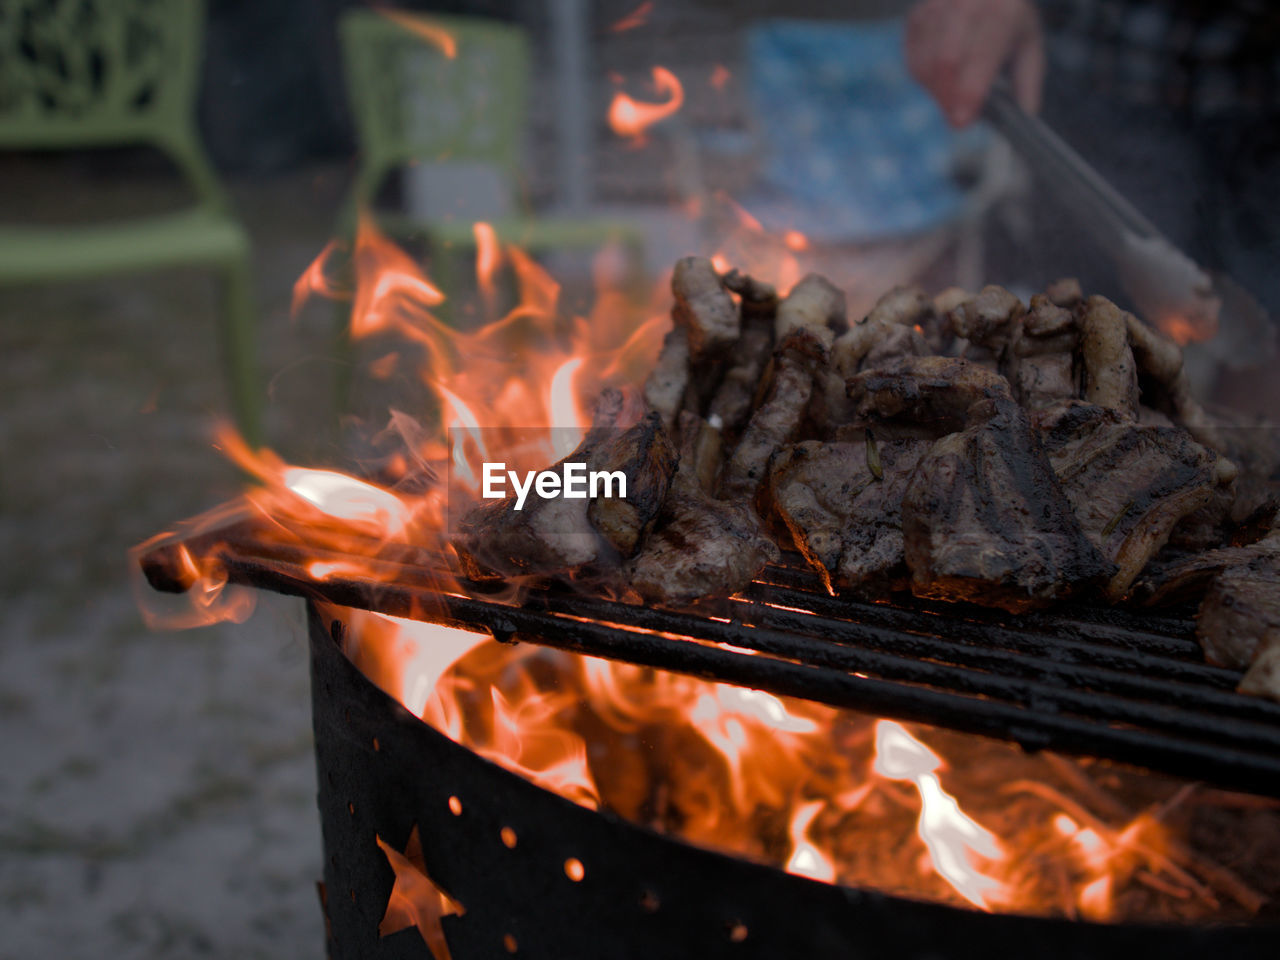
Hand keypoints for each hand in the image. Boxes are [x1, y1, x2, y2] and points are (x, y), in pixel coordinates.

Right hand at [905, 0, 1044, 126]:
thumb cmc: (1010, 23)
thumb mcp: (1029, 48)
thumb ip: (1026, 86)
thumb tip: (1025, 120)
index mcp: (1001, 12)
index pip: (981, 55)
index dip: (969, 91)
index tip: (962, 121)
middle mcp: (966, 4)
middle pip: (945, 61)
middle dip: (948, 98)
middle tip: (957, 119)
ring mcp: (937, 8)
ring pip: (925, 64)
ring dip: (937, 92)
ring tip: (954, 97)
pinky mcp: (918, 17)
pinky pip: (914, 61)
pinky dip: (925, 80)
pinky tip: (942, 80)